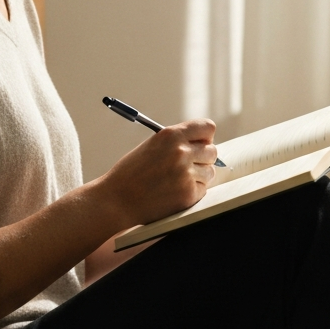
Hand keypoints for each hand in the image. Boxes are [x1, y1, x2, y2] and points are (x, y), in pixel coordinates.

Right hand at [99, 119, 217, 229]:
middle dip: (203, 159)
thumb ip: (177, 142)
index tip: (200, 144)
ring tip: (176, 181)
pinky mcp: (188, 194)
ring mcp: (186, 173)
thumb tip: (204, 145)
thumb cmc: (131, 174)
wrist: (117, 200)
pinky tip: (174, 192)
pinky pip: (203, 190)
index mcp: (171, 135)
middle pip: (212, 151)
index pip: (207, 128)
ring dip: (198, 177)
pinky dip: (192, 192)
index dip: (205, 137)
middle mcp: (181, 152)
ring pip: (210, 172)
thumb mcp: (153, 146)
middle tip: (187, 166)